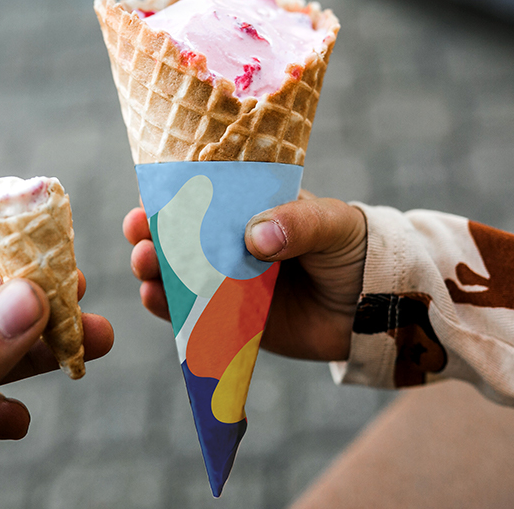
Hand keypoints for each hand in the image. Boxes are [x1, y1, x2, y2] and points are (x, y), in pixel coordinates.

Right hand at [124, 191, 365, 361]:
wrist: (375, 310)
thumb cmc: (353, 251)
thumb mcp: (332, 225)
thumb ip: (298, 224)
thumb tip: (254, 238)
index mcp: (252, 208)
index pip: (204, 195)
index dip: (172, 193)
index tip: (150, 195)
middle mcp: (232, 243)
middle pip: (179, 234)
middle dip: (151, 231)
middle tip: (139, 231)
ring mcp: (228, 281)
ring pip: (177, 272)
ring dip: (152, 266)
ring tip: (143, 263)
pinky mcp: (231, 320)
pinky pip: (192, 314)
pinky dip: (168, 308)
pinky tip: (153, 297)